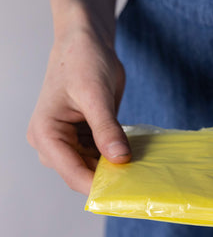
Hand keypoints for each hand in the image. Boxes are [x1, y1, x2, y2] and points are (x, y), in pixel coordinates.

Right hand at [27, 24, 130, 194]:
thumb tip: (120, 159)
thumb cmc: (82, 61)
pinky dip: (117, 156)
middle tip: (140, 183)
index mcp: (46, 133)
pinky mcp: (84, 137)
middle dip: (109, 179)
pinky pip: (100, 155)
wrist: (86, 43)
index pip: (72, 172)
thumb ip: (106, 128)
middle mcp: (53, 142)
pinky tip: (135, 156)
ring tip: (141, 170)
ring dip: (115, 169)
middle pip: (82, 174)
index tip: (126, 194)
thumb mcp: (95, 95)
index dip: (99, 186)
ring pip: (93, 167)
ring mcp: (69, 141)